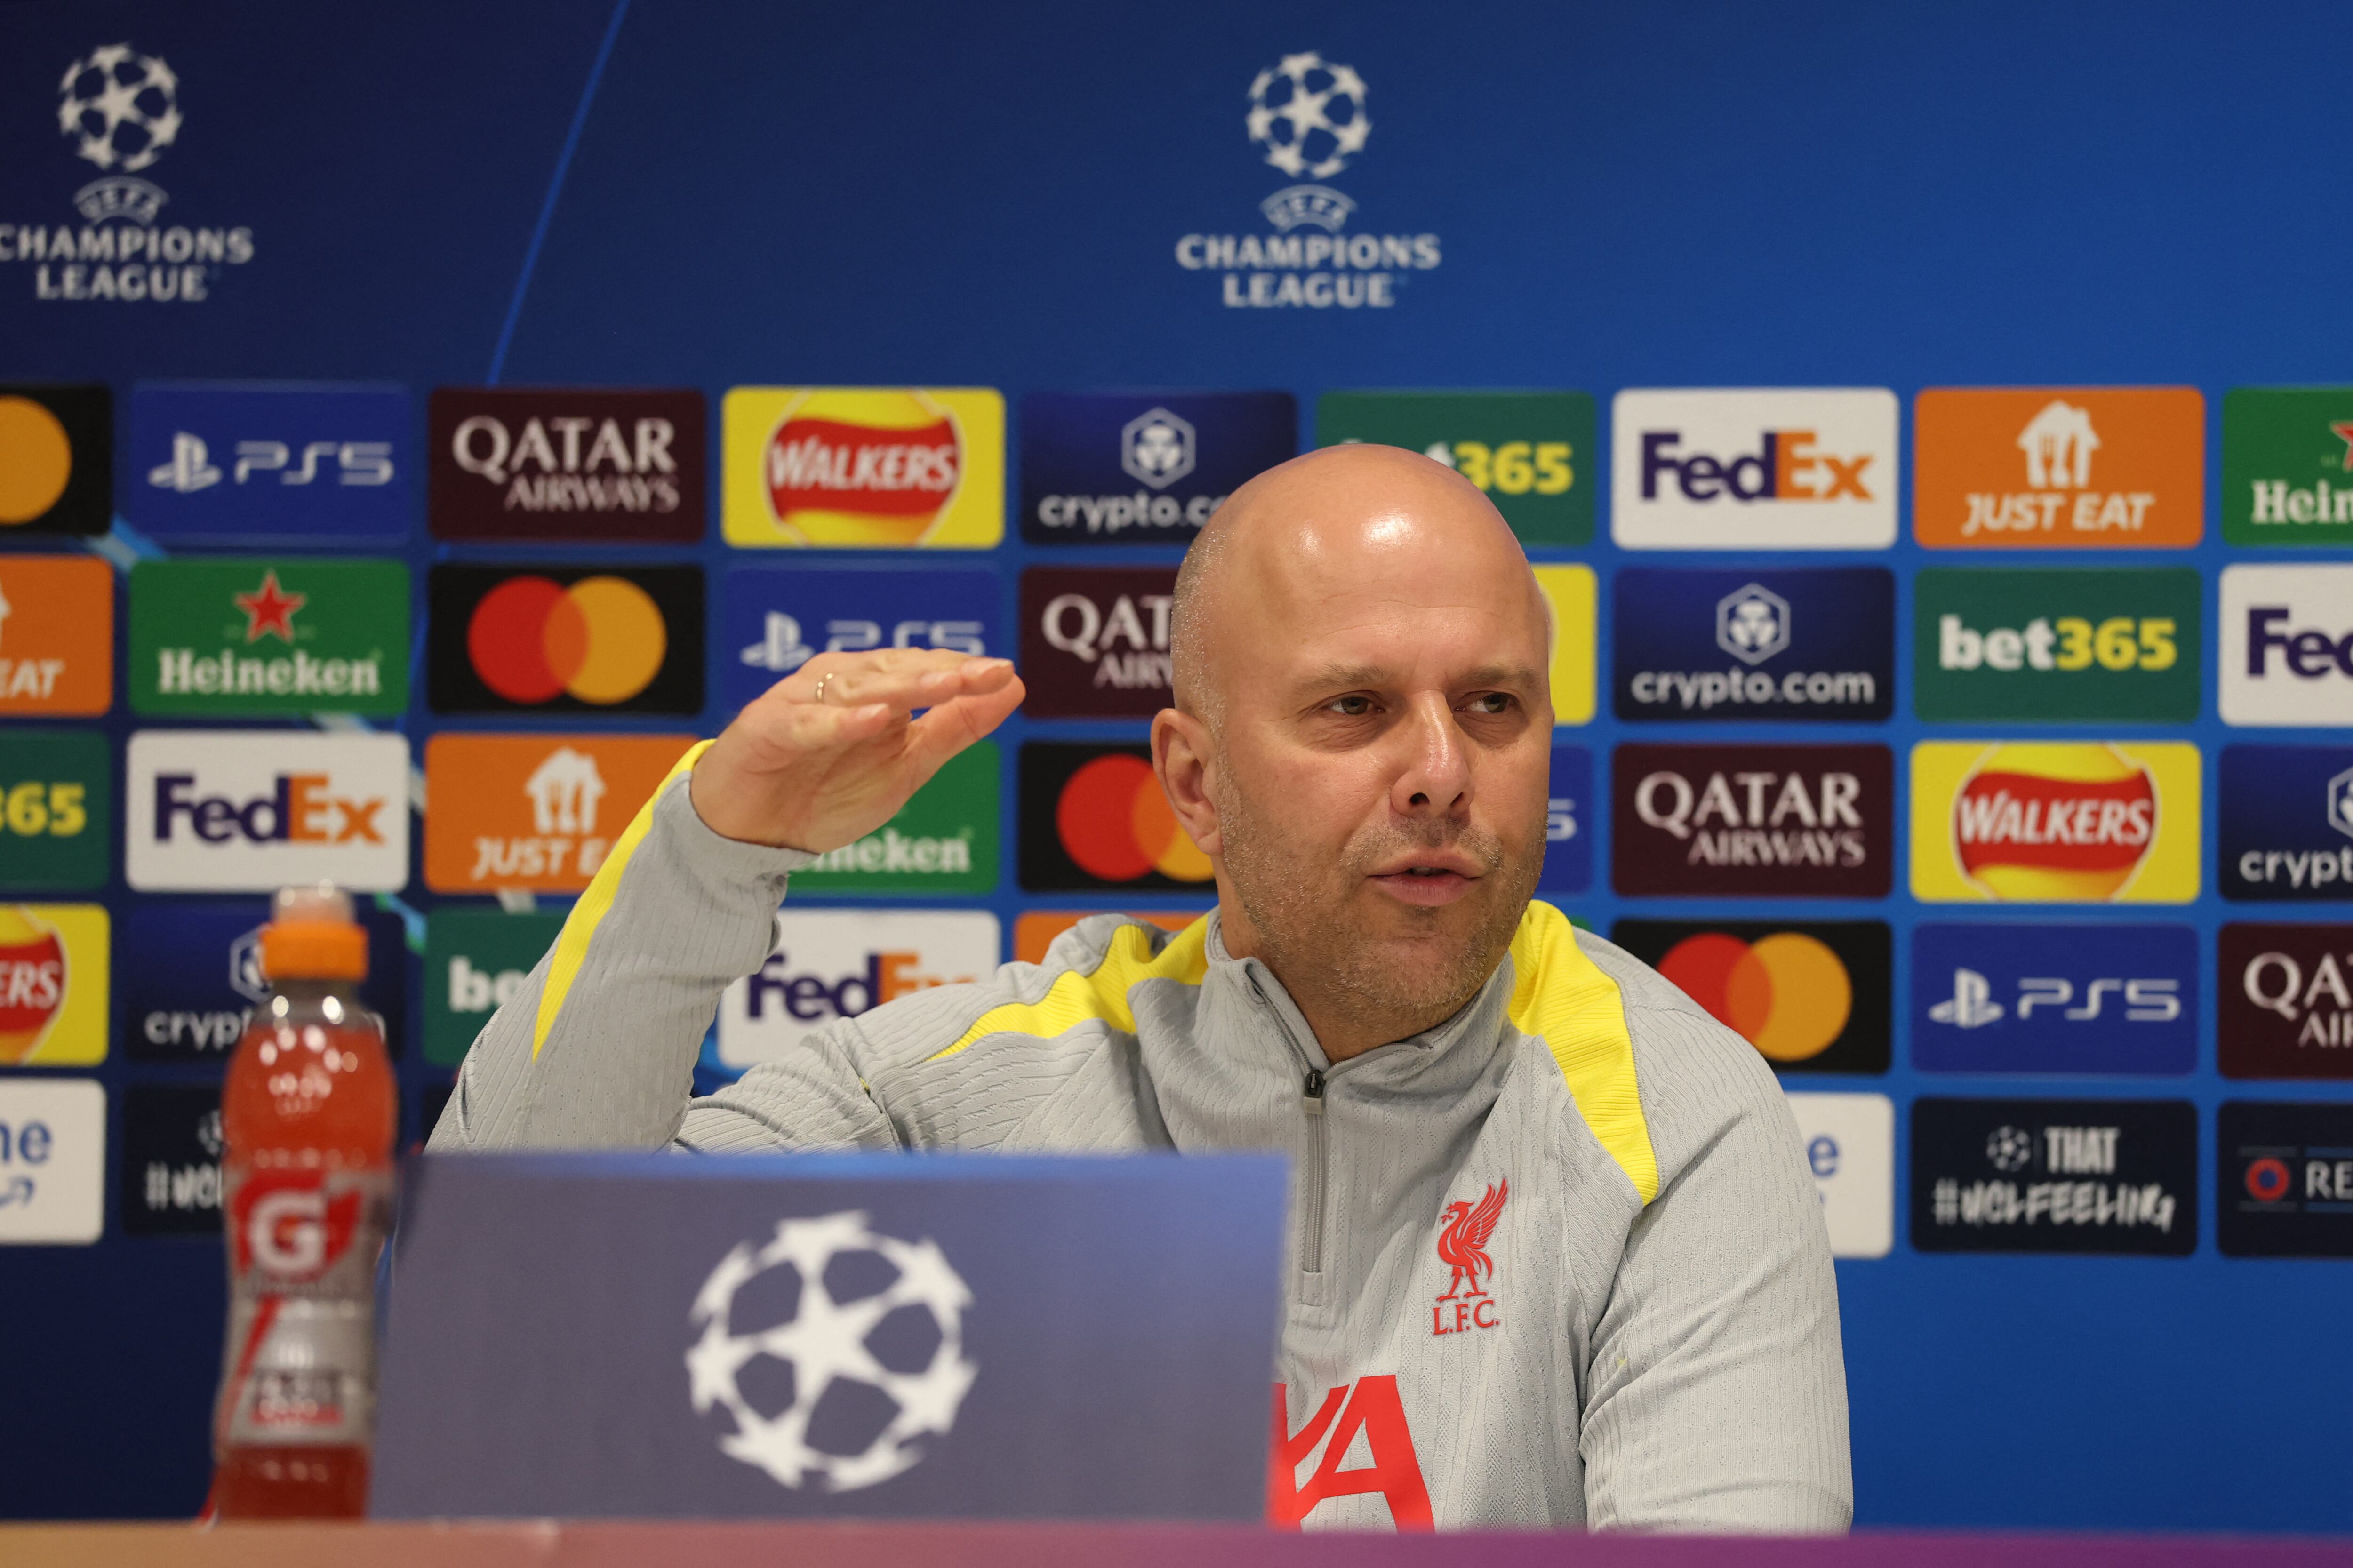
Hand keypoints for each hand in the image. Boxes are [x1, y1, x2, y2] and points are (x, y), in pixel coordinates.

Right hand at [689, 650, 1022, 851]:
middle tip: (985, 674)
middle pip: (894, 672)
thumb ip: (954, 728)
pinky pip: (805, 723)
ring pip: (856, 689)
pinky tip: (872, 721)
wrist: (752, 833)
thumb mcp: (905, 766)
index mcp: (874, 688)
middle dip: (942, 672)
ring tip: (945, 686)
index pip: (924, 669)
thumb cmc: (824, 793)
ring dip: (902, 686)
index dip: (963, 671)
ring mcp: (800, 703)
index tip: (1005, 673)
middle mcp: (838, 684)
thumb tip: (1012, 687)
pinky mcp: (765, 729)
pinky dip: (837, 722)